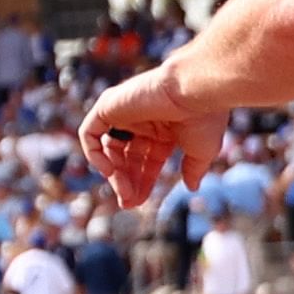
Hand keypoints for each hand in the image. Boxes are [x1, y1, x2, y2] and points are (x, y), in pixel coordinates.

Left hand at [76, 65, 222, 211]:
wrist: (194, 91)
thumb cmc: (204, 118)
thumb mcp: (201, 151)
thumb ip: (193, 169)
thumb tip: (192, 187)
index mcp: (164, 130)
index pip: (146, 160)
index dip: (142, 181)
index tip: (138, 202)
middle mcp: (142, 121)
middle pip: (126, 157)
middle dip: (126, 181)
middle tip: (129, 203)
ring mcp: (123, 113)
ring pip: (108, 149)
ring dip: (114, 174)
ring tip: (125, 193)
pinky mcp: (107, 105)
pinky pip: (89, 134)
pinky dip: (93, 153)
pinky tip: (109, 171)